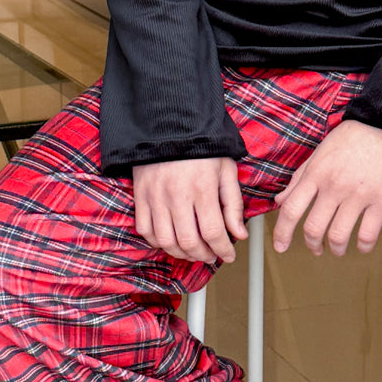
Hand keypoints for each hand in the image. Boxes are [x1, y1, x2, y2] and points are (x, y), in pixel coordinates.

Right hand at [131, 155, 246, 265]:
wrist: (169, 126)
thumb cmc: (202, 148)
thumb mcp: (226, 170)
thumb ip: (233, 204)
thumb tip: (240, 234)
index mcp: (202, 188)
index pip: (213, 232)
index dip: (223, 249)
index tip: (229, 254)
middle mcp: (177, 195)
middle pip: (189, 242)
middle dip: (203, 255)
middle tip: (211, 255)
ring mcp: (156, 197)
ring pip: (166, 241)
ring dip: (181, 254)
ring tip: (193, 252)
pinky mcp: (141, 196)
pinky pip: (145, 230)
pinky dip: (158, 242)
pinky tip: (171, 240)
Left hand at [271, 119, 381, 255]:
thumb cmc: (353, 136)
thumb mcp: (320, 152)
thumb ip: (299, 178)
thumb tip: (280, 201)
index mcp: (316, 173)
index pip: (291, 209)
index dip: (282, 233)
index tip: (280, 246)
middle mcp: (334, 186)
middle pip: (314, 228)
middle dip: (312, 244)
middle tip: (316, 248)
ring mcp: (359, 194)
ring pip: (339, 236)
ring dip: (336, 248)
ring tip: (338, 248)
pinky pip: (368, 234)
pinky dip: (363, 246)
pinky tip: (362, 245)